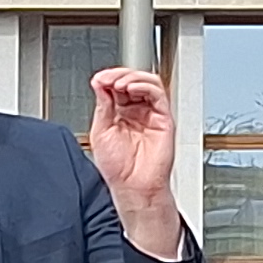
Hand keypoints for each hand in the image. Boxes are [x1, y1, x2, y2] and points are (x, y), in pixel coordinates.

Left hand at [85, 67, 194, 259]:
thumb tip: (100, 84)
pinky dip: (144, 86)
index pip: (117, 87)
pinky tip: (131, 88)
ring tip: (118, 83)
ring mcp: (152, 114)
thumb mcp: (101, 131)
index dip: (108, 78)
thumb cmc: (119, 168)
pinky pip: (159, 95)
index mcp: (121, 114)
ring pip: (147, 83)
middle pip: (132, 80)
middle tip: (106, 79)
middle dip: (118, 75)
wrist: (132, 187)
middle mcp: (137, 112)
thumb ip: (103, 106)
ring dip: (131, 77)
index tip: (97, 79)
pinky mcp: (164, 119)